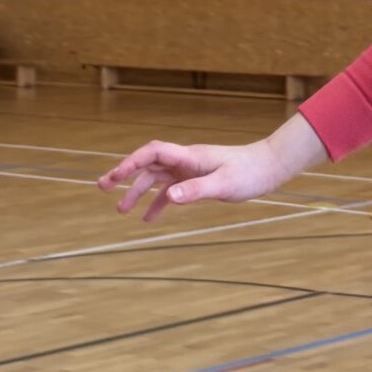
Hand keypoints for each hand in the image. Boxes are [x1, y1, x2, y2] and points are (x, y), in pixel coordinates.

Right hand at [98, 134, 289, 223]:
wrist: (269, 167)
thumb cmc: (250, 172)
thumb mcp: (224, 184)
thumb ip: (196, 190)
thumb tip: (169, 197)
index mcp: (189, 157)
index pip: (153, 153)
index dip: (131, 162)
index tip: (114, 176)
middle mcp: (185, 161)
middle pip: (147, 164)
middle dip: (124, 174)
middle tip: (102, 186)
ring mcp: (189, 170)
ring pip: (156, 179)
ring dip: (137, 191)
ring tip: (120, 210)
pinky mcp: (196, 181)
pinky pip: (171, 191)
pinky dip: (158, 203)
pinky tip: (148, 219)